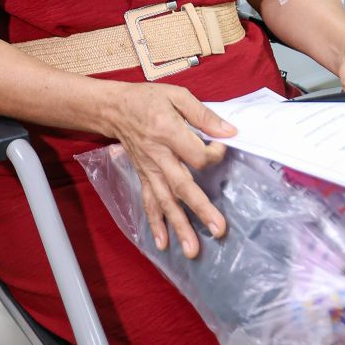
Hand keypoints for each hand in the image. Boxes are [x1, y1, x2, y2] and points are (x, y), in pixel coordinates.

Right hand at [102, 82, 236, 257]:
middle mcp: (158, 155)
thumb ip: (203, 115)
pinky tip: (163, 243)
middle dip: (200, 209)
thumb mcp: (176, 95)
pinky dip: (155, 223)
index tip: (221, 147)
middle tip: (218, 229)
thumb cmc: (148, 99)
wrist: (115, 108)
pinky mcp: (144, 176)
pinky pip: (149, 201)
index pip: (196, 154)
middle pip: (182, 185)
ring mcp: (150, 169)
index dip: (214, 154)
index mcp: (167, 131)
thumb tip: (229, 131)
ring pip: (166, 200)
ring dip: (179, 225)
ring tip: (193, 250)